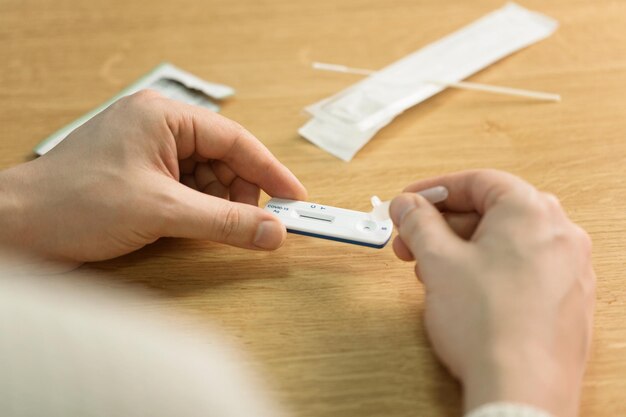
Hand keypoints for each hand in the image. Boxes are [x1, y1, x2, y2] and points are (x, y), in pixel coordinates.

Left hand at [0, 90, 306, 264]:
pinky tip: (197, 227)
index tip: (295, 198)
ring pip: (207, 178)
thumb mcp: (162, 212)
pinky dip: (200, 211)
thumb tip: (275, 232)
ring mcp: (148, 153)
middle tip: (260, 224)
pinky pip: (188, 190)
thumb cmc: (75, 204)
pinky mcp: (141, 177)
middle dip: (242, 193)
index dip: (269, 171)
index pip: (234, 140)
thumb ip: (225, 222)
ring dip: (220, 205)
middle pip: (223, 159)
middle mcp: (158, 129)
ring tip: (221, 229)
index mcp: (163, 116)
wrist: (18, 229)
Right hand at [389, 170, 594, 416]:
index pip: (477, 181)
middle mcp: (559, 233)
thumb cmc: (488, 325)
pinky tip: (462, 289)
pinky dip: (488, 269)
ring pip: (505, 241)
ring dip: (462, 249)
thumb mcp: (438, 261)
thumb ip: (418, 223)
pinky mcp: (566, 298)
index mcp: (531, 211)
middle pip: (491, 211)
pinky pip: (522, 267)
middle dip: (443, 225)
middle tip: (411, 240)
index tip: (408, 203)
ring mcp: (568, 267)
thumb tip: (407, 206)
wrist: (520, 389)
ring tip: (431, 271)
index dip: (434, 190)